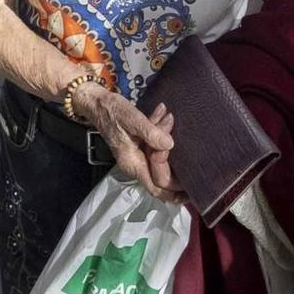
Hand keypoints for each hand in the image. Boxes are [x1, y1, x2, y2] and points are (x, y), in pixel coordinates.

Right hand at [72, 82, 183, 203]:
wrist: (96, 103)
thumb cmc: (112, 111)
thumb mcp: (132, 119)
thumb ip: (151, 132)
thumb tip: (170, 144)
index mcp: (133, 163)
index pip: (157, 187)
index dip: (175, 190)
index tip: (191, 185)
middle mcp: (135, 164)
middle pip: (160, 180)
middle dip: (178, 176)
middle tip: (196, 170)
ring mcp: (137, 156)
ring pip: (159, 162)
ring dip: (170, 147)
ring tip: (173, 124)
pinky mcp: (138, 146)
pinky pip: (155, 148)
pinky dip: (163, 135)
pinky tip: (165, 117)